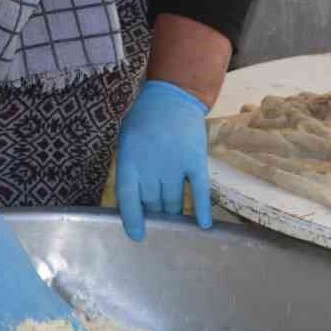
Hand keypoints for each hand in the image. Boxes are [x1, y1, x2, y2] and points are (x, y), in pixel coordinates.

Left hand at [115, 79, 212, 240]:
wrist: (174, 95)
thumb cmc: (145, 117)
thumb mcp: (127, 139)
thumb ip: (130, 167)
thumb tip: (134, 199)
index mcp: (130, 159)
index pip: (128, 198)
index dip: (132, 219)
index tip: (137, 235)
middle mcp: (152, 165)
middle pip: (152, 201)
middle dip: (154, 213)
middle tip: (157, 220)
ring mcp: (175, 164)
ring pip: (173, 201)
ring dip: (172, 212)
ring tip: (172, 219)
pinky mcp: (195, 161)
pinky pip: (199, 191)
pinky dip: (201, 209)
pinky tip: (202, 225)